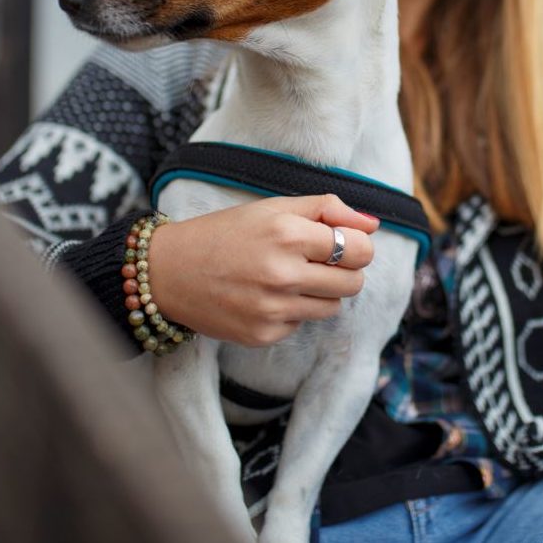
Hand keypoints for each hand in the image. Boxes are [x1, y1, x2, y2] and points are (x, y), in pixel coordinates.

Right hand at [146, 195, 378, 346]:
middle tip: (320, 261)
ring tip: (289, 277)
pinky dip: (293, 311)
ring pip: (332, 307)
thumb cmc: (224, 233)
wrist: (169, 272)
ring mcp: (273, 309)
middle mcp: (282, 274)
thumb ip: (327, 209)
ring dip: (321, 292)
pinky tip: (265, 296)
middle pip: (353, 283)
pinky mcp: (262, 335)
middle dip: (345, 271)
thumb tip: (373, 224)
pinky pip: (301, 324)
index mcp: (287, 234)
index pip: (358, 250)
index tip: (344, 244)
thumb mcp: (273, 207)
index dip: (358, 246)